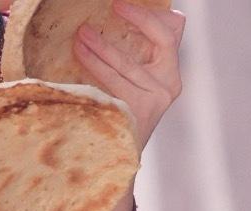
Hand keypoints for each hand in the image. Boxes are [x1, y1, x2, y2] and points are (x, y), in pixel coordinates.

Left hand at [75, 1, 184, 150]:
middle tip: (92, 21)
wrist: (123, 155)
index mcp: (170, 76)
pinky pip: (112, 84)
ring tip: (80, 37)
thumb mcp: (138, 85)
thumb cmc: (127, 115)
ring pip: (123, 67)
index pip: (166, 37)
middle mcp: (167, 87)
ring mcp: (154, 101)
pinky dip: (94, 69)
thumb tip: (114, 27)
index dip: (144, 18)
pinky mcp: (139, 112)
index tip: (120, 5)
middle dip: (119, 31)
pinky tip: (80, 58)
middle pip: (145, 50)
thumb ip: (138, 61)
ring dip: (98, 49)